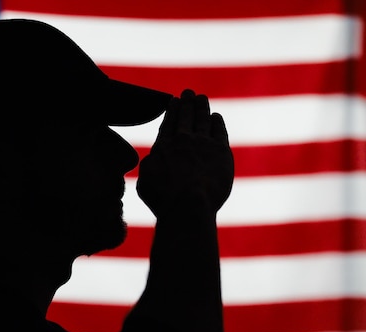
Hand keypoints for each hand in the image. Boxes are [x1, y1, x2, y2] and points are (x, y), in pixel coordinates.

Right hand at [136, 89, 233, 216]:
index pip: (168, 123)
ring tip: (201, 98)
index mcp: (163, 147)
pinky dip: (217, 122)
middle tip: (188, 93)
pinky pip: (219, 131)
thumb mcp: (144, 183)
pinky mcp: (221, 151)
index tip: (173, 101)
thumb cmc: (164, 200)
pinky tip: (216, 117)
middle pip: (185, 116)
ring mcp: (203, 144)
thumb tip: (153, 157)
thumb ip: (148, 166)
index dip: (171, 110)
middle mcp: (182, 140)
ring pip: (203, 119)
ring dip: (202, 106)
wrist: (189, 204)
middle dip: (186, 102)